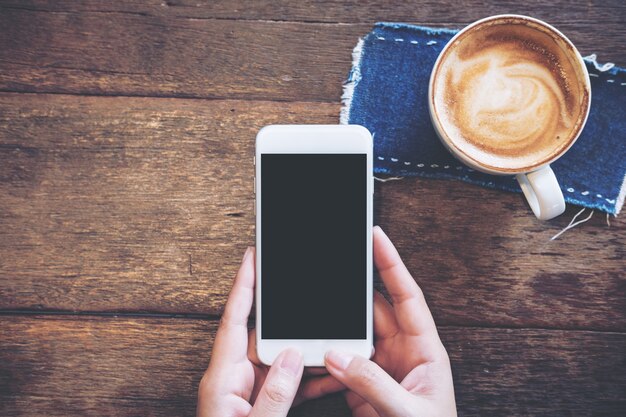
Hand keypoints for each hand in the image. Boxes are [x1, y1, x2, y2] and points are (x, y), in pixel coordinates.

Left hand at [197, 247, 342, 416]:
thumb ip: (274, 395)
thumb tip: (292, 357)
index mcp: (222, 379)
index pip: (233, 321)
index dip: (243, 286)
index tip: (252, 256)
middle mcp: (235, 379)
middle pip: (264, 338)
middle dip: (294, 325)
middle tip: (316, 309)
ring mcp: (250, 392)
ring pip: (282, 360)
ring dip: (307, 355)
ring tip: (333, 345)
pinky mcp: (263, 405)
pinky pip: (289, 384)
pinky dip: (310, 379)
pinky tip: (330, 374)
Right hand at [324, 226, 456, 416]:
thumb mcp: (407, 412)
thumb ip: (373, 384)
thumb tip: (338, 355)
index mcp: (424, 351)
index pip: (407, 297)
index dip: (391, 265)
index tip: (376, 238)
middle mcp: (402, 354)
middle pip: (373, 313)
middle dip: (351, 296)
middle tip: (332, 273)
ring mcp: (381, 369)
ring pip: (352, 337)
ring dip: (334, 332)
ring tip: (315, 318)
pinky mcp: (363, 386)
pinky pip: (340, 364)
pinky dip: (325, 361)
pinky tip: (312, 358)